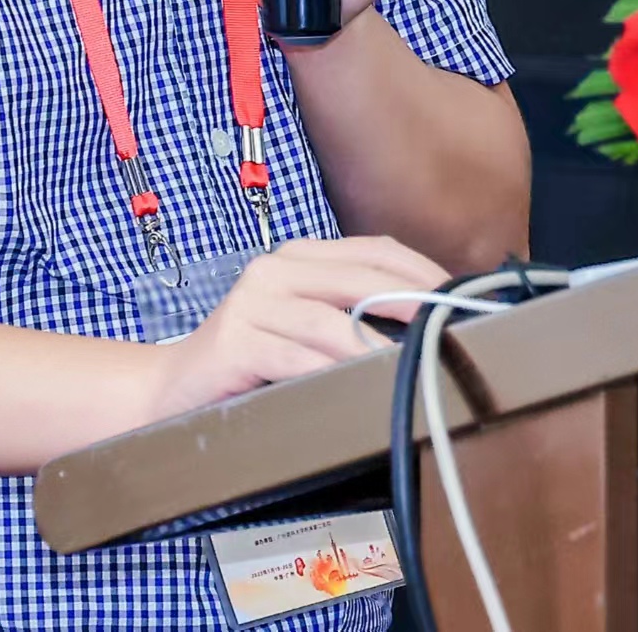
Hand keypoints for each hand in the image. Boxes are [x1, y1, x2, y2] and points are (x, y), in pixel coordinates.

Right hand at [147, 236, 446, 421]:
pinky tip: (358, 383)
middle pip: (357, 277)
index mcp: (297, 257)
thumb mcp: (304, 329)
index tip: (463, 296)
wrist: (174, 387)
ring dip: (377, 342)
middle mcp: (274, 269)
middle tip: (453, 325)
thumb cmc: (252, 361)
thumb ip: (350, 316)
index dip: (421, 269)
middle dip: (412, 299)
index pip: (372, 249)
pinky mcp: (235, 341)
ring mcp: (251, 303)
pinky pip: (295, 356)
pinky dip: (331, 370)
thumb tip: (429, 325)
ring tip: (415, 362)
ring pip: (329, 318)